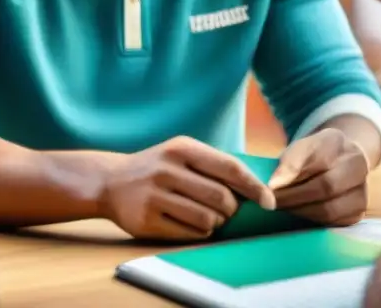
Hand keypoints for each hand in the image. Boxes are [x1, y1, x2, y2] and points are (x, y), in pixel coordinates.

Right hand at [99, 136, 276, 240]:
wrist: (111, 181)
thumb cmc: (159, 167)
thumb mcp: (182, 152)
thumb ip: (214, 164)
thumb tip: (257, 187)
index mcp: (182, 148)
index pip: (229, 168)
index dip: (254, 186)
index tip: (269, 201)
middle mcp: (167, 169)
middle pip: (221, 198)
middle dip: (232, 209)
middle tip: (228, 210)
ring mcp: (155, 195)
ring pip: (208, 218)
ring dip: (216, 222)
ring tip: (208, 216)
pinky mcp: (146, 220)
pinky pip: (191, 233)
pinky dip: (200, 231)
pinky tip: (191, 223)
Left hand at [268, 128, 368, 224]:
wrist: (340, 162)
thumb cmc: (313, 155)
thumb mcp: (299, 148)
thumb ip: (288, 162)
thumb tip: (272, 186)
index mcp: (338, 142)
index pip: (316, 159)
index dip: (291, 174)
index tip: (269, 186)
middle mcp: (357, 164)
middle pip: (325, 187)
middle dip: (292, 197)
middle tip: (271, 202)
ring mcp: (362, 189)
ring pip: (329, 209)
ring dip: (300, 211)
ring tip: (283, 207)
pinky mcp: (358, 212)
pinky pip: (332, 222)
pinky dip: (312, 219)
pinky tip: (299, 211)